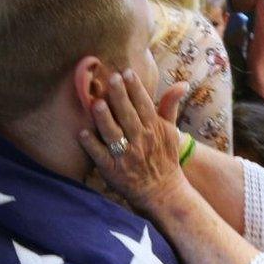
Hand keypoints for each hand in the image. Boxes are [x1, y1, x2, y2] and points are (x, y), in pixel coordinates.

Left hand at [77, 70, 189, 211]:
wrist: (162, 191)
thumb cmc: (164, 157)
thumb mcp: (171, 131)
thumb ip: (170, 106)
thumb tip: (182, 83)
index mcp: (154, 128)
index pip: (144, 104)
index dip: (135, 88)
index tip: (127, 72)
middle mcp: (140, 140)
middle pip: (128, 115)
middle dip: (120, 96)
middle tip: (111, 78)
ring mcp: (126, 156)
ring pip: (114, 134)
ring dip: (105, 119)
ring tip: (96, 103)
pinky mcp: (113, 170)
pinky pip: (100, 156)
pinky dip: (92, 145)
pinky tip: (82, 133)